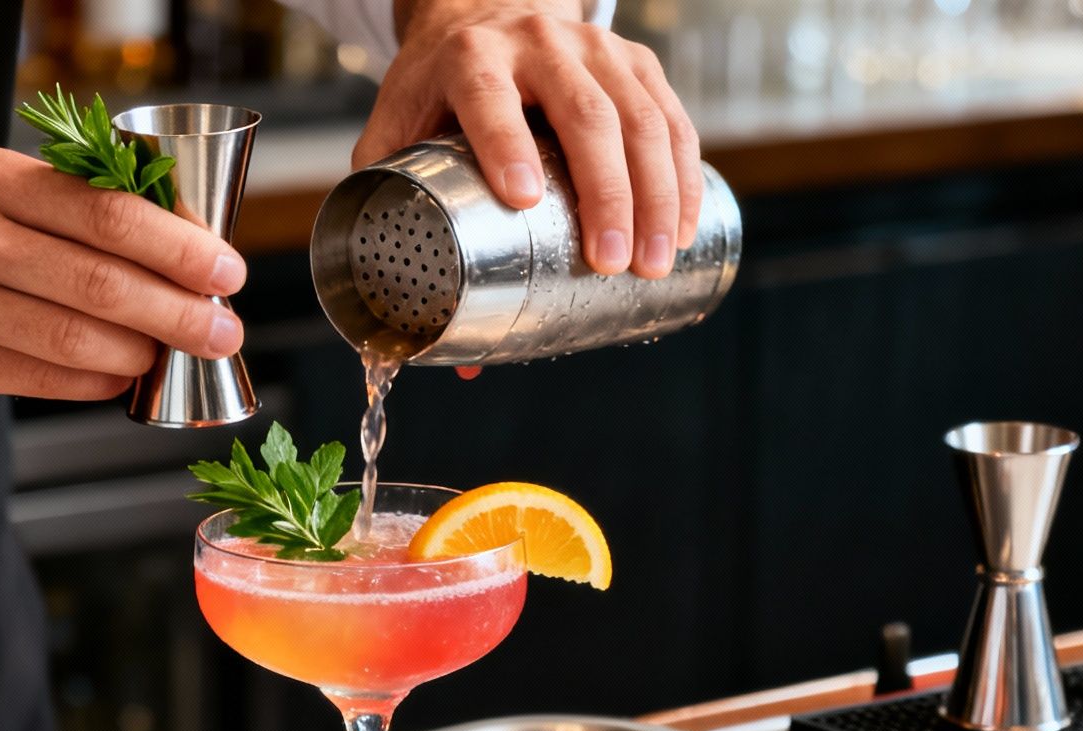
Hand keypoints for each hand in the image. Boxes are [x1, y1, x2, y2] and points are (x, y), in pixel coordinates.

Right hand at [0, 146, 246, 406]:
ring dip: (141, 354)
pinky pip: (40, 378)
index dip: (180, 246)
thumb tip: (175, 249)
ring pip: (73, 338)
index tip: (227, 270)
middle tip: (223, 329)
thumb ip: (61, 210)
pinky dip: (94, 382)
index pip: (107, 212)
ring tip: (175, 356)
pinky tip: (120, 377)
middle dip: (178, 311)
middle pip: (100, 281)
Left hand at [361, 1, 700, 280]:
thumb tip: (444, 344)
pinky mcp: (635, 59)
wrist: (485, 14)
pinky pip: (672, 117)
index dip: (505, 144)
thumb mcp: (399, 133)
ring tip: (656, 261)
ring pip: (639, 118)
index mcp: (470, 57)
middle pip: (584, 114)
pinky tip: (683, 227)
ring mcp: (594, 46)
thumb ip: (401, 220)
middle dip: (606, 193)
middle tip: (610, 263)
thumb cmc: (439, 89)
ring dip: (656, 195)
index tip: (522, 199)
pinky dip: (683, 176)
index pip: (488, 96)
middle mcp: (536, 42)